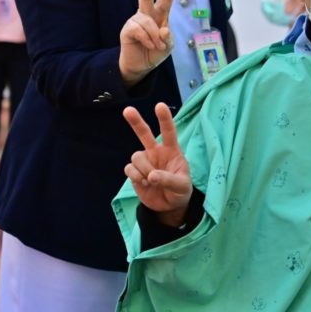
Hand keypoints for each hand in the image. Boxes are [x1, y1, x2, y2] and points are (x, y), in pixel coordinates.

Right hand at [118, 0, 178, 86]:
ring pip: (147, 22)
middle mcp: (147, 15)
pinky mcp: (128, 29)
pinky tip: (148, 45)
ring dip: (154, 36)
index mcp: (160, 15)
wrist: (141, 65)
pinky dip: (147, 40)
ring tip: (155, 46)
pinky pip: (139, 30)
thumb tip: (164, 29)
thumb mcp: (168, 46)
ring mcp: (136, 21)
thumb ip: (168, 38)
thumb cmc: (156, 52)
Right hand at [123, 103, 192, 225]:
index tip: (160, 105)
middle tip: (128, 110)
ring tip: (151, 180)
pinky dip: (136, 177)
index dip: (165, 119)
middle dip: (136, 122)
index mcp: (172, 151)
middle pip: (144, 133)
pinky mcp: (134, 172)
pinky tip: (144, 183)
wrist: (169, 206)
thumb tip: (151, 176)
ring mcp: (145, 161)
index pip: (169, 132)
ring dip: (143, 169)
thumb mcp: (182, 186)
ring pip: (136, 156)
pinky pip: (129, 168)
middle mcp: (156, 152)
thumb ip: (169, 180)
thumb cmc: (180, 191)